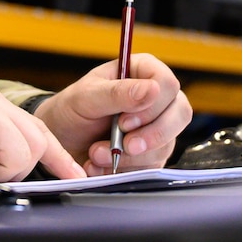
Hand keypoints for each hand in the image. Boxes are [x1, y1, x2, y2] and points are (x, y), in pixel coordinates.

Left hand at [34, 55, 191, 173]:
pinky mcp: (152, 153)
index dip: (152, 106)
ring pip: (166, 144)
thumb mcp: (86, 97)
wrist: (61, 141)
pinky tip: (101, 165)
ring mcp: (157, 127)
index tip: (124, 121)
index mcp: (142, 72)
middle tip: (124, 146)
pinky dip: (125, 169)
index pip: (168, 84)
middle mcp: (156, 99)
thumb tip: (153, 89)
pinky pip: (152, 166)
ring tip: (96, 153)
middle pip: (180, 114)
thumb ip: (118, 93)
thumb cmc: (72, 109)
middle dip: (152, 136)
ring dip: (130, 156)